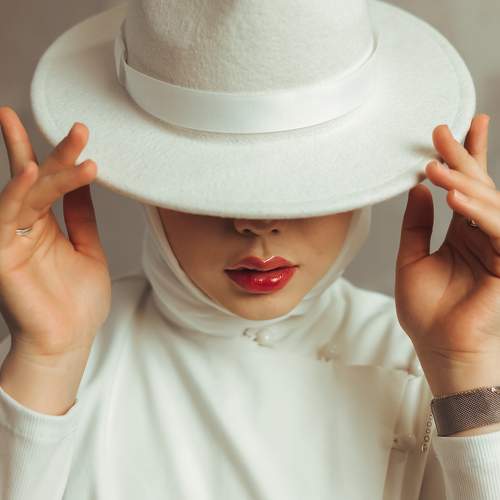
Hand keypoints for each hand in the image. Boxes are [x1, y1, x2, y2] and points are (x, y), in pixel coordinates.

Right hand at [0, 106, 110, 362]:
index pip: (48, 182)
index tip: (75, 129)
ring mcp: (9, 238)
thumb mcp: (87, 248)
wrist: (69, 340)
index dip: (55, 154)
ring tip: (77, 143)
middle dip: (57, 152)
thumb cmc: (78, 301)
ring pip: (27, 192)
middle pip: (38, 180)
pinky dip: (18, 194)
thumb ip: (81, 215)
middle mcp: (24, 227)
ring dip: (50, 167)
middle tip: (79, 127)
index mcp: (44, 225)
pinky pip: (5, 217)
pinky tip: (33, 173)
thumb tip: (85, 182)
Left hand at [395, 113, 499, 395]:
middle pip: (478, 187)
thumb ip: (416, 224)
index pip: (466, 188)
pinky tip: (454, 196)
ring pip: (488, 203)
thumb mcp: (411, 259)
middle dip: (462, 156)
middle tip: (440, 131)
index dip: (464, 157)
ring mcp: (497, 248)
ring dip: (462, 180)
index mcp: (463, 233)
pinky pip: (496, 229)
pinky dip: (477, 211)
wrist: (439, 347)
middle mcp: (483, 235)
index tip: (453, 128)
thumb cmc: (426, 311)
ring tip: (435, 162)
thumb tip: (418, 188)